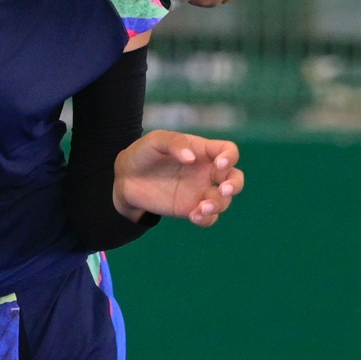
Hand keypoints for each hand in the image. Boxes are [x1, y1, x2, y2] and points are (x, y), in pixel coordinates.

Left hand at [111, 131, 242, 227]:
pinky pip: (209, 217)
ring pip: (224, 200)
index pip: (228, 151)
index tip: (219, 164)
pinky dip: (207, 219)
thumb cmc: (143, 154)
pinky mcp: (191, 208)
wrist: (125, 179)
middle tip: (224, 190)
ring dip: (218, 205)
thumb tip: (192, 158)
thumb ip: (174, 142)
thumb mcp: (155, 140)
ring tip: (201, 208)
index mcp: (202, 151)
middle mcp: (206, 171)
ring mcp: (200, 191)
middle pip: (234, 177)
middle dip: (235, 184)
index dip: (230, 157)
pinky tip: (194, 216)